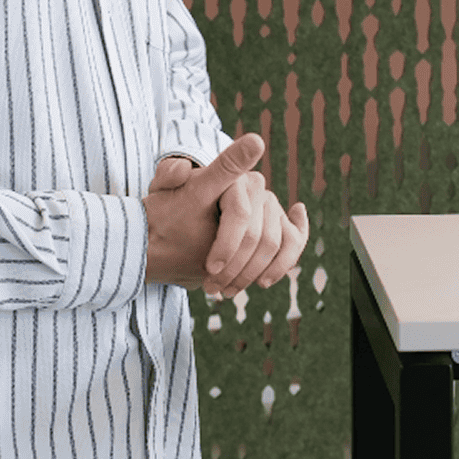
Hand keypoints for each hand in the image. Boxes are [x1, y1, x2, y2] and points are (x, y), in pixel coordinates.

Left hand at [142, 135, 310, 295]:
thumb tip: (183, 168)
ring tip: (228, 290)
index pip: (239, 212)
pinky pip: (293, 242)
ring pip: (274, 243)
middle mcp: (257, 189)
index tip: (211, 268)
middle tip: (211, 286)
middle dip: (234, 267)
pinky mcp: (281, 223)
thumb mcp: (165, 189)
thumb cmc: (173, 206)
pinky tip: (265, 279)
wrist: (183, 225)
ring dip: (252, 273)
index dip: (226, 244)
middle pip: (256, 235)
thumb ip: (169, 174)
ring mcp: (272, 206)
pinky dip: (283, 263)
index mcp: (232, 178)